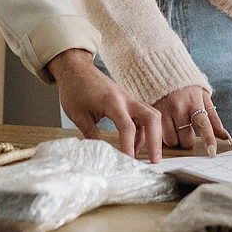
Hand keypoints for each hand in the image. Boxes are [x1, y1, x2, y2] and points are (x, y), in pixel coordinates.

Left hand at [47, 49, 162, 161]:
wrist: (76, 69)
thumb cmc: (75, 89)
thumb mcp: (78, 115)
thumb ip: (91, 134)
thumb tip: (100, 154)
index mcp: (112, 102)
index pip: (128, 127)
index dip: (129, 147)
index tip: (129, 162)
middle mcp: (126, 99)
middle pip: (151, 117)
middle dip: (156, 139)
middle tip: (155, 161)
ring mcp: (128, 99)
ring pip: (150, 115)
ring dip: (152, 135)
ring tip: (146, 156)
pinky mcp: (127, 101)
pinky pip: (142, 116)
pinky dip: (143, 131)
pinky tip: (135, 144)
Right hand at [153, 85, 230, 155]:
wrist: (162, 69)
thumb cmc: (186, 86)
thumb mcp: (203, 96)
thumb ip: (213, 118)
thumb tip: (225, 137)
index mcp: (194, 100)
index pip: (203, 123)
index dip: (208, 139)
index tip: (212, 152)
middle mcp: (178, 106)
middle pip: (186, 139)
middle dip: (188, 140)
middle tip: (186, 130)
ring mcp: (163, 110)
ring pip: (171, 141)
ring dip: (175, 139)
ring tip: (175, 127)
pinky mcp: (151, 114)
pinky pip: (159, 137)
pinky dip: (163, 136)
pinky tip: (165, 126)